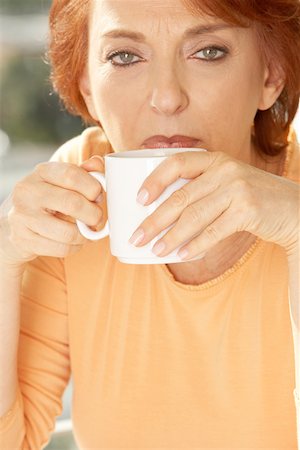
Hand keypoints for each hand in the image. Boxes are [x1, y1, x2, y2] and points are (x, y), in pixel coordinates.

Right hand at [0, 156, 103, 265]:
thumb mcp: (61, 182)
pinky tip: (74, 242)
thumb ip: (82, 173)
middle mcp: (28, 191)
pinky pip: (61, 248)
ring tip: (86, 232)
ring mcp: (23, 216)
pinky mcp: (23, 239)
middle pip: (73, 203)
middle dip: (93, 214)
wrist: (14, 224)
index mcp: (41, 172)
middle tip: (96, 218)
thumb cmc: (46, 200)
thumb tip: (98, 163)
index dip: (93, 187)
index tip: (98, 196)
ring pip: (69, 232)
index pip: (71, 175)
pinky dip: (75, 247)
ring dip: (85, 235)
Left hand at [129, 151, 299, 259]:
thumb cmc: (252, 199)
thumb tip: (161, 213)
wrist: (293, 209)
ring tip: (155, 250)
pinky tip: (182, 256)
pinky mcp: (248, 210)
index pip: (176, 163)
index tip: (138, 199)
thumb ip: (201, 189)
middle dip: (154, 220)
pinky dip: (196, 246)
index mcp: (215, 159)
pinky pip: (214, 231)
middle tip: (136, 237)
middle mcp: (225, 170)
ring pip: (194, 216)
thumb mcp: (227, 183)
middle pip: (180, 197)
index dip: (154, 180)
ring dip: (171, 237)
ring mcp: (238, 189)